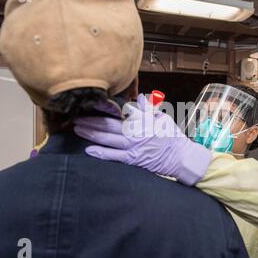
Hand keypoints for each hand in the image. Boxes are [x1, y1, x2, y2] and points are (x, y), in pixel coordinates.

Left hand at [74, 94, 211, 184]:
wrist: (180, 156)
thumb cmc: (172, 137)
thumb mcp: (163, 117)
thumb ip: (149, 108)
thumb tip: (139, 98)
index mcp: (141, 120)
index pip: (119, 112)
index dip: (104, 109)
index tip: (91, 104)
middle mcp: (134, 132)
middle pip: (108, 124)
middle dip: (91, 120)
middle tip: (76, 117)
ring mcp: (132, 146)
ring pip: (107, 138)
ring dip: (91, 133)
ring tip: (77, 129)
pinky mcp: (132, 159)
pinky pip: (113, 156)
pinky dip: (100, 153)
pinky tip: (89, 150)